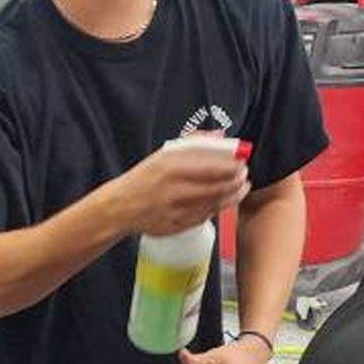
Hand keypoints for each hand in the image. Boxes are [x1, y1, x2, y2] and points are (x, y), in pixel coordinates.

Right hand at [113, 146, 250, 238]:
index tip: (241, 163)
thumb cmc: (143, 179)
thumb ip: (193, 145)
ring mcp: (174, 211)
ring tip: (239, 189)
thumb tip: (220, 136)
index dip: (233, 167)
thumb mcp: (162, 156)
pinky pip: (203, 218)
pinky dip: (215, 209)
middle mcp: (173, 190)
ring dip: (231, 197)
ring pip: (214, 205)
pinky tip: (220, 202)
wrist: (120, 207)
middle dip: (236, 182)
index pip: (213, 168)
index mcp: (171, 168)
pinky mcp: (175, 226)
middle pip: (217, 187)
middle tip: (244, 177)